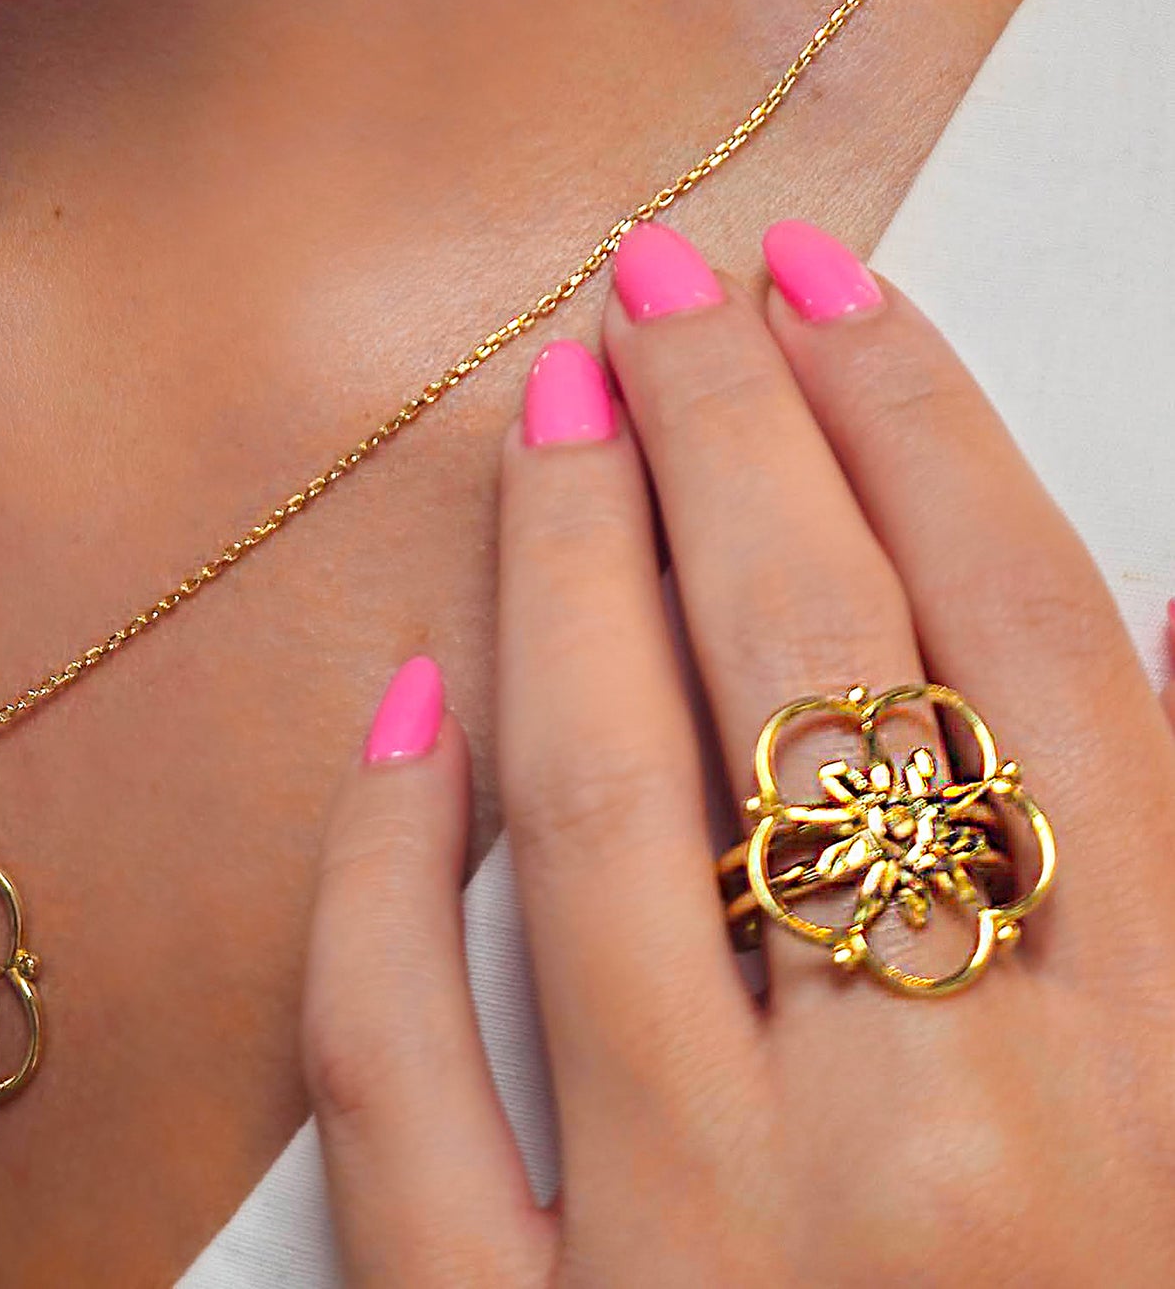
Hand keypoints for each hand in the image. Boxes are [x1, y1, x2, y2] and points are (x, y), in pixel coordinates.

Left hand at [301, 220, 1174, 1285]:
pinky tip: (395, 711)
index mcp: (1158, 1083)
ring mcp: (701, 1256)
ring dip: (561, 574)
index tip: (825, 284)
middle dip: (736, 438)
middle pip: (820, 676)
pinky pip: (396, 1058)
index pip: (1030, 647)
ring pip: (598, 811)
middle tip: (658, 286)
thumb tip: (1101, 659)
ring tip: (547, 413)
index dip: (921, 429)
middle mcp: (940, 1150)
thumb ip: (1163, 897)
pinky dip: (379, 867)